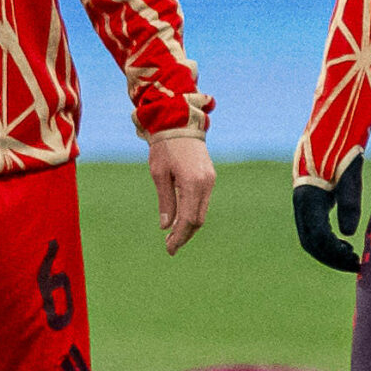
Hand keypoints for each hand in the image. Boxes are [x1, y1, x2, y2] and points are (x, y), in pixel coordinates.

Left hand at [149, 134, 215, 254]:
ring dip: (189, 226)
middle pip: (198, 219)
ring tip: (173, 236)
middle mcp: (206, 183)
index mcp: (192, 183)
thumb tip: (166, 226)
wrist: (179, 121)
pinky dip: (193, 213)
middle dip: (184, 234)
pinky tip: (181, 218)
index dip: (179, 236)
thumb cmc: (164, 147)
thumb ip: (166, 201)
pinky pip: (203, 201)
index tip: (169, 248)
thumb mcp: (159, 174)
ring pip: (202, 212)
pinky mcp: (210, 176)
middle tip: (169, 246)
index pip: (188, 219)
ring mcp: (210, 180)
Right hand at [292, 156, 363, 273]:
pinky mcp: (309, 200)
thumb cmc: (345, 148)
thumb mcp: (350, 174)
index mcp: (308, 197)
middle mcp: (301, 202)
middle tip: (356, 265)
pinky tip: (344, 243)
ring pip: (310, 237)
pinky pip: (313, 228)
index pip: (318, 237)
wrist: (333, 125)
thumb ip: (349, 201)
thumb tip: (349, 233)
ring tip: (352, 257)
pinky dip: (327, 241)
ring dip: (329, 252)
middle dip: (332, 258)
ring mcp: (303, 201)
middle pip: (311, 242)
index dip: (336, 254)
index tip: (356, 261)